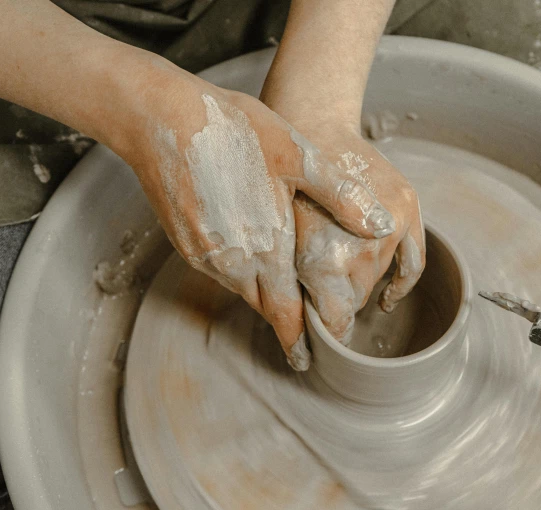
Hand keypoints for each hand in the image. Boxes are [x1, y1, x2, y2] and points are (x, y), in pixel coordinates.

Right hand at [121, 65, 395, 369]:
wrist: (159, 118)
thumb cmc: (233, 131)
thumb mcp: (298, 155)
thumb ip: (340, 195)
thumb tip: (380, 226)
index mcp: (266, 247)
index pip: (285, 313)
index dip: (298, 339)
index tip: (307, 360)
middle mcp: (232, 261)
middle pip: (264, 304)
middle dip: (284, 318)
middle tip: (303, 325)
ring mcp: (203, 253)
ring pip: (241, 287)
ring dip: (262, 291)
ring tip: (282, 287)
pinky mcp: (184, 241)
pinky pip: (219, 269)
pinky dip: (239, 271)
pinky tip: (250, 249)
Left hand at [291, 128, 425, 343]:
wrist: (312, 123)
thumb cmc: (283, 180)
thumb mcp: (277, 235)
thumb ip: (292, 281)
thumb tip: (298, 323)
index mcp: (325, 258)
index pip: (334, 320)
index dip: (325, 333)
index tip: (316, 342)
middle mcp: (363, 247)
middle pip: (355, 300)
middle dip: (336, 303)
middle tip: (319, 299)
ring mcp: (391, 226)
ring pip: (378, 279)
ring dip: (360, 286)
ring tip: (341, 283)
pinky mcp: (408, 208)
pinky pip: (413, 262)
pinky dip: (400, 284)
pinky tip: (384, 300)